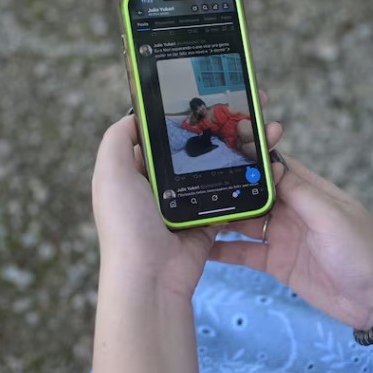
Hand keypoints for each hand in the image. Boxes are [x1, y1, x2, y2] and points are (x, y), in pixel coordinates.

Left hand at [91, 96, 282, 299]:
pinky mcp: (208, 221)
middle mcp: (161, 186)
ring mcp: (186, 204)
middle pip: (195, 149)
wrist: (152, 277)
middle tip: (247, 109)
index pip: (162, 135)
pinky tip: (262, 163)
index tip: (210, 95)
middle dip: (220, 130)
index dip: (185, 115)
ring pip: (216, 169)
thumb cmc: (127, 226)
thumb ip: (117, 139)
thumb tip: (135, 113)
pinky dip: (245, 183)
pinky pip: (230, 196)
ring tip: (262, 132)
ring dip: (238, 153)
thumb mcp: (110, 174)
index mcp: (136, 172)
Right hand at [209, 156, 372, 329]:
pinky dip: (222, 250)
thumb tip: (272, 163)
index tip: (221, 145)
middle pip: (253, 192)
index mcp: (310, 190)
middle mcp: (293, 210)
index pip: (275, 165)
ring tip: (188, 211)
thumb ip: (300, 192)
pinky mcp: (276, 262)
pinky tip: (198, 246)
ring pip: (243, 221)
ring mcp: (282, 236)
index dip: (251, 155)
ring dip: (220, 216)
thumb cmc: (362, 252)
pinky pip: (243, 252)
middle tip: (193, 181)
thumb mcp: (332, 217)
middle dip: (227, 185)